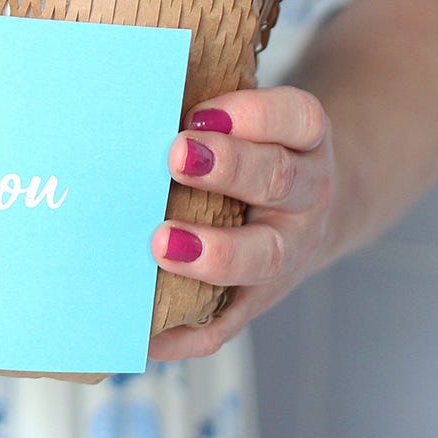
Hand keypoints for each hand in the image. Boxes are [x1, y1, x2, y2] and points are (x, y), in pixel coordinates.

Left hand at [147, 86, 336, 360]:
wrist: (304, 206)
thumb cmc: (254, 148)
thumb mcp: (251, 120)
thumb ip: (206, 114)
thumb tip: (131, 104)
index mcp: (304, 139)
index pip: (297, 118)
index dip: (254, 114)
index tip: (201, 113)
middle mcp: (306, 195)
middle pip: (278, 180)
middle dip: (229, 168)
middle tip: (178, 156)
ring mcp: (289, 251)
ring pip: (264, 255)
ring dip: (215, 253)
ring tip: (163, 244)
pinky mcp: (259, 299)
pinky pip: (229, 323)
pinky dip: (190, 333)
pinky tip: (149, 334)